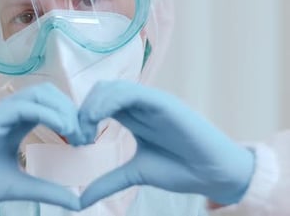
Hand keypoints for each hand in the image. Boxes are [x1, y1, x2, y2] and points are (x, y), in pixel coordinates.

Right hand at [0, 83, 85, 215]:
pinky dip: (47, 113)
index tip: (85, 141)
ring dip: (63, 109)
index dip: (72, 118)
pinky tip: (63, 130)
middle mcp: (8, 114)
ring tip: (75, 134)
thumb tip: (77, 200)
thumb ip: (46, 189)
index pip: (50, 107)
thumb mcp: (18, 186)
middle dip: (72, 110)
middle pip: (49, 94)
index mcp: (16, 125)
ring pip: (39, 94)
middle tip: (84, 136)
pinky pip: (23, 106)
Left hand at [79, 81, 254, 207]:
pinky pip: (131, 93)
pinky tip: (97, 119)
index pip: (98, 103)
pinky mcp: (163, 103)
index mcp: (133, 116)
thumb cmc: (179, 170)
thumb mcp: (134, 174)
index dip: (81, 117)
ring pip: (112, 89)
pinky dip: (108, 102)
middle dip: (83, 111)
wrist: (213, 175)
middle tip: (79, 138)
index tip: (77, 141)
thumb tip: (81, 201)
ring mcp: (151, 102)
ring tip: (86, 133)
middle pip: (100, 92)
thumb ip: (108, 182)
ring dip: (91, 106)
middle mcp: (140, 105)